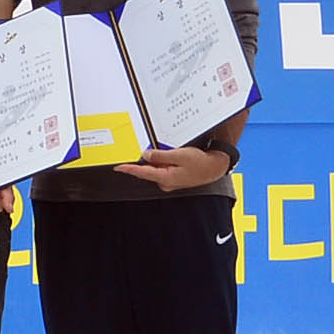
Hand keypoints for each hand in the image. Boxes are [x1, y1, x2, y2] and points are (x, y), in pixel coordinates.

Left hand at [116, 147, 231, 191]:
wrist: (215, 167)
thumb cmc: (201, 162)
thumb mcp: (180, 155)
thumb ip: (160, 155)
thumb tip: (145, 154)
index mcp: (166, 178)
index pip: (142, 172)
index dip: (129, 169)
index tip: (118, 167)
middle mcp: (165, 182)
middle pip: (148, 168)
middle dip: (150, 158)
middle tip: (164, 151)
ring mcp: (169, 181)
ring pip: (156, 167)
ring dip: (159, 159)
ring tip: (176, 154)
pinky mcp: (173, 177)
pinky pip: (163, 168)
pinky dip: (164, 161)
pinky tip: (175, 156)